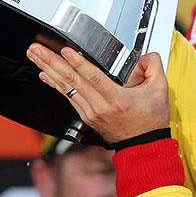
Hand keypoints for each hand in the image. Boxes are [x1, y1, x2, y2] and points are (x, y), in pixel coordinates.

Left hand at [27, 44, 171, 143]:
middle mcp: (100, 107)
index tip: (66, 50)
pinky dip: (55, 84)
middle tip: (37, 49)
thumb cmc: (150, 121)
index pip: (93, 78)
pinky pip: (68, 96)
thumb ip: (154, 67)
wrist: (143, 147)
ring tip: (35, 56)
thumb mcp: (160, 91)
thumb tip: (145, 55)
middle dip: (52, 62)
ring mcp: (90, 113)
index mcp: (117, 99)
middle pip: (72, 81)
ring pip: (66, 88)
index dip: (78, 63)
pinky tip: (45, 74)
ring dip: (48, 70)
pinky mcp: (86, 116)